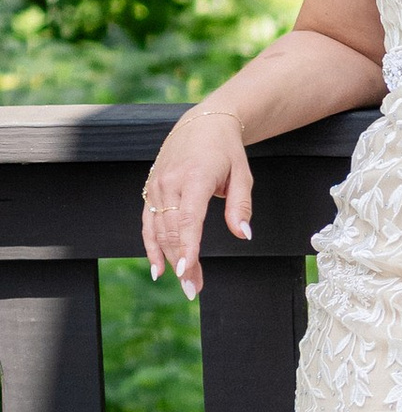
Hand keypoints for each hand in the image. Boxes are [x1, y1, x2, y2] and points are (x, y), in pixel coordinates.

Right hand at [142, 104, 253, 297]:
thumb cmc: (227, 150)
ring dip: (169, 260)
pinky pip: (148, 223)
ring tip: (185, 283)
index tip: (189, 270)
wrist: (203, 122)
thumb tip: (244, 235)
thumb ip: (241, 206)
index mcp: (196, 177)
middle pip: (172, 230)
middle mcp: (171, 182)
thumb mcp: (243, 174)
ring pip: (158, 230)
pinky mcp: (150, 189)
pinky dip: (151, 246)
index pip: (189, 218)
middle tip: (194, 288)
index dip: (188, 246)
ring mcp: (157, 185)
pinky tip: (159, 269)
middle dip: (182, 262)